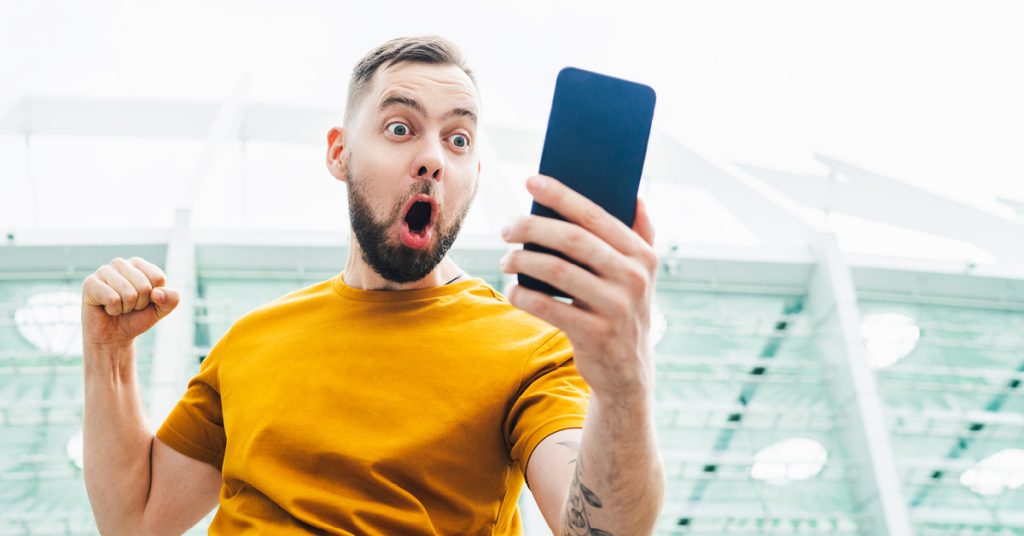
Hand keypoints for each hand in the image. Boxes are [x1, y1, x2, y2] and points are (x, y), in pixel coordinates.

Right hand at [81, 257, 179, 350]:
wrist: (114, 336)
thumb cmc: (137, 318)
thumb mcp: (161, 309)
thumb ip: (171, 299)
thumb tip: (157, 293)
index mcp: (139, 264)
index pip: (158, 278)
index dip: (154, 297)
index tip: (144, 301)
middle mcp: (121, 264)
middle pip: (144, 286)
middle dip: (140, 304)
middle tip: (129, 306)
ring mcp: (103, 271)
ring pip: (129, 293)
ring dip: (126, 307)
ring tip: (118, 307)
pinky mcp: (89, 283)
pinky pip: (112, 299)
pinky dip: (113, 310)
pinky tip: (106, 308)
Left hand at [499, 175, 656, 398]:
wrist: (628, 372)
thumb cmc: (623, 309)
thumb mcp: (641, 274)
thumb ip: (641, 235)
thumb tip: (633, 195)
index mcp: (642, 255)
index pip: (596, 216)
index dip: (561, 195)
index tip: (530, 180)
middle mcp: (633, 279)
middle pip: (572, 240)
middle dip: (532, 228)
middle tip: (505, 228)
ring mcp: (616, 308)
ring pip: (556, 271)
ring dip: (521, 261)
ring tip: (506, 259)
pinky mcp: (595, 335)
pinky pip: (548, 306)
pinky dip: (523, 295)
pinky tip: (513, 290)